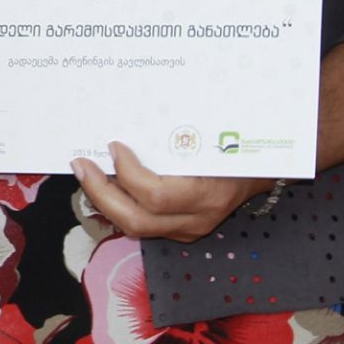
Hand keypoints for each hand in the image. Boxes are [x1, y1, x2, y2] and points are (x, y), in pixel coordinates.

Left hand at [71, 142, 275, 242]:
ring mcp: (187, 229)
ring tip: (87, 174)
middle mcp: (196, 218)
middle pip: (137, 220)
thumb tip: (135, 112)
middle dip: (101, 193)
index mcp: (207, 194)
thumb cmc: (237, 147)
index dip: (128, 173)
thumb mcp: (214, 135)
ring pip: (135, 227)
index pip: (157, 196)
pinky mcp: (180, 231)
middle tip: (81, 165)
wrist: (262, 172)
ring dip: (104, 200)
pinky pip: (142, 223)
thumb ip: (179, 132)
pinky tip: (106, 184)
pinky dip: (119, 204)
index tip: (114, 146)